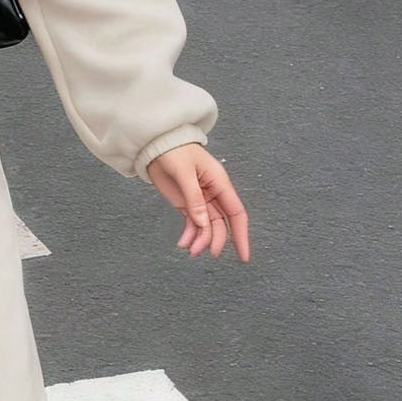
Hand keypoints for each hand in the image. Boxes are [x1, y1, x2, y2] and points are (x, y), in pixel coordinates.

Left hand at [146, 143, 249, 260]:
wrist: (157, 144)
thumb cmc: (175, 151)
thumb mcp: (184, 172)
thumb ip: (194, 199)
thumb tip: (203, 223)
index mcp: (219, 183)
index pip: (236, 213)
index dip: (242, 235)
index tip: (244, 256)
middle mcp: (213, 194)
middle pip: (222, 224)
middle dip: (216, 241)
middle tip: (206, 253)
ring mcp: (200, 200)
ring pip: (207, 227)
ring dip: (200, 240)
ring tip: (189, 250)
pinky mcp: (186, 203)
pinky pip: (192, 223)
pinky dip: (189, 235)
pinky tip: (183, 242)